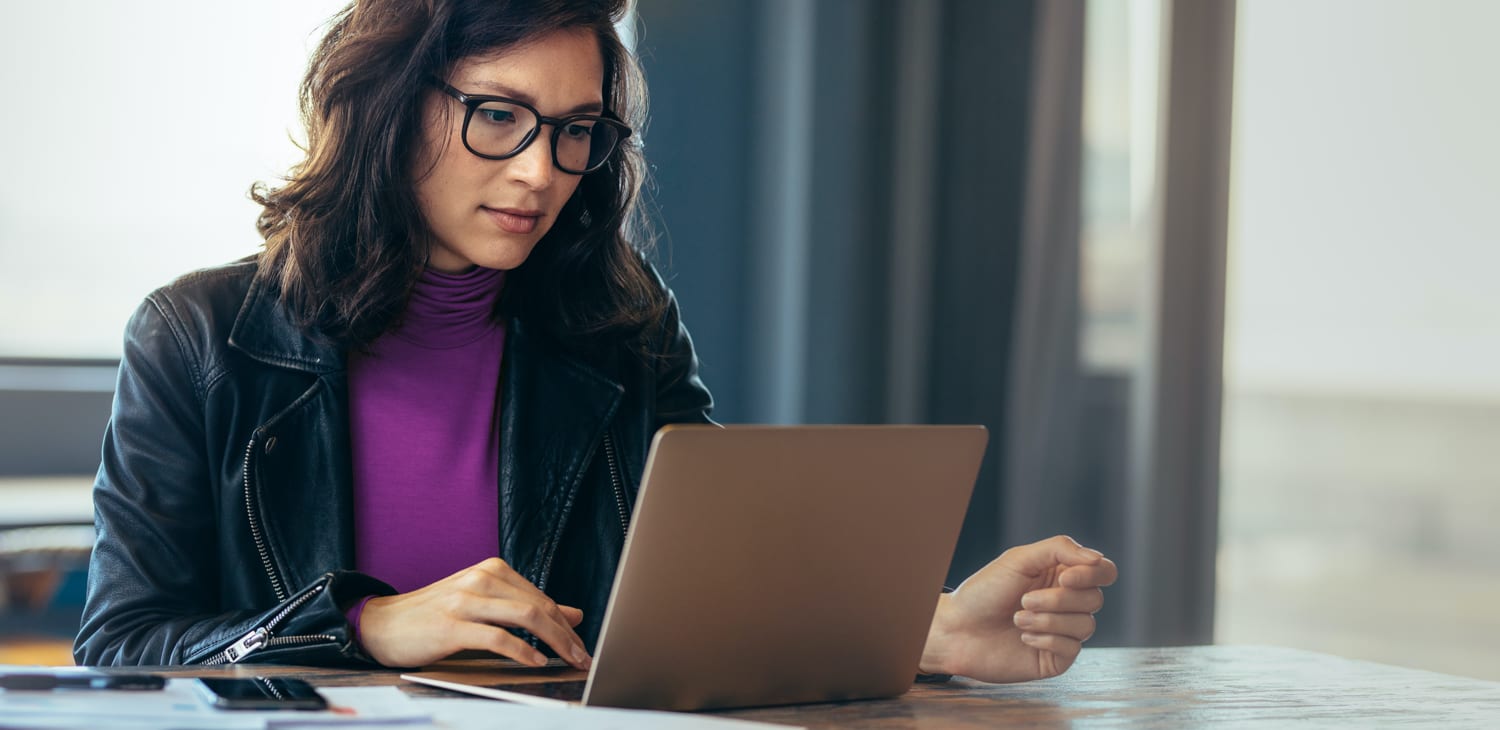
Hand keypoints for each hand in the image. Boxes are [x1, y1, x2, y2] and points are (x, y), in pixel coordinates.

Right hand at [357, 557, 591, 668]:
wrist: (381, 623)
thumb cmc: (434, 616)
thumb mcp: (484, 604)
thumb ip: (526, 607)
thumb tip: (573, 614)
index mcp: (492, 570)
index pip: (542, 597)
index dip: (567, 624)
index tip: (582, 645)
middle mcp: (482, 579)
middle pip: (539, 606)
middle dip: (567, 635)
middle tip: (583, 657)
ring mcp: (466, 600)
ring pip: (526, 617)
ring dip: (554, 642)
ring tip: (568, 660)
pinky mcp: (452, 625)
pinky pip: (497, 637)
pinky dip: (522, 651)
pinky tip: (535, 662)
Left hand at [919, 535, 1116, 682]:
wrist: (957, 629)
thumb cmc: (984, 591)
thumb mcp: (1019, 559)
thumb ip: (1060, 550)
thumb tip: (1097, 558)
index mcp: (1062, 575)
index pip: (1103, 571)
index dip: (1092, 574)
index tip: (1064, 578)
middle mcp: (1067, 603)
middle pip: (1095, 599)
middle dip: (1058, 599)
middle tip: (1024, 600)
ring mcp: (1064, 631)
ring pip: (1086, 624)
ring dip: (1048, 620)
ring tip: (1017, 618)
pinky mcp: (1056, 658)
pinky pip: (1072, 648)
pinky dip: (1047, 639)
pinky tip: (1023, 637)